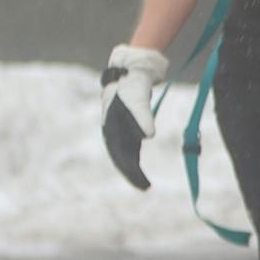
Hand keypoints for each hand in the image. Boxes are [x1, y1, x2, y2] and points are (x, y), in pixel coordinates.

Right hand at [100, 43, 168, 190]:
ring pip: (123, 153)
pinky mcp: (125, 124)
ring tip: (143, 182)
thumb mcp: (138, 101)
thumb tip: (148, 136)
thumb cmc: (132, 86)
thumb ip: (143, 118)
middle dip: (131, 173)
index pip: (120, 156)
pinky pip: (128, 145)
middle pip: (120, 157)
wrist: (130, 71)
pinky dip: (132, 156)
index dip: (130, 171)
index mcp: (111, 128)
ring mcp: (117, 128)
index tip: (142, 183)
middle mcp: (111, 130)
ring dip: (131, 167)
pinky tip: (138, 166)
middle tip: (145, 187)